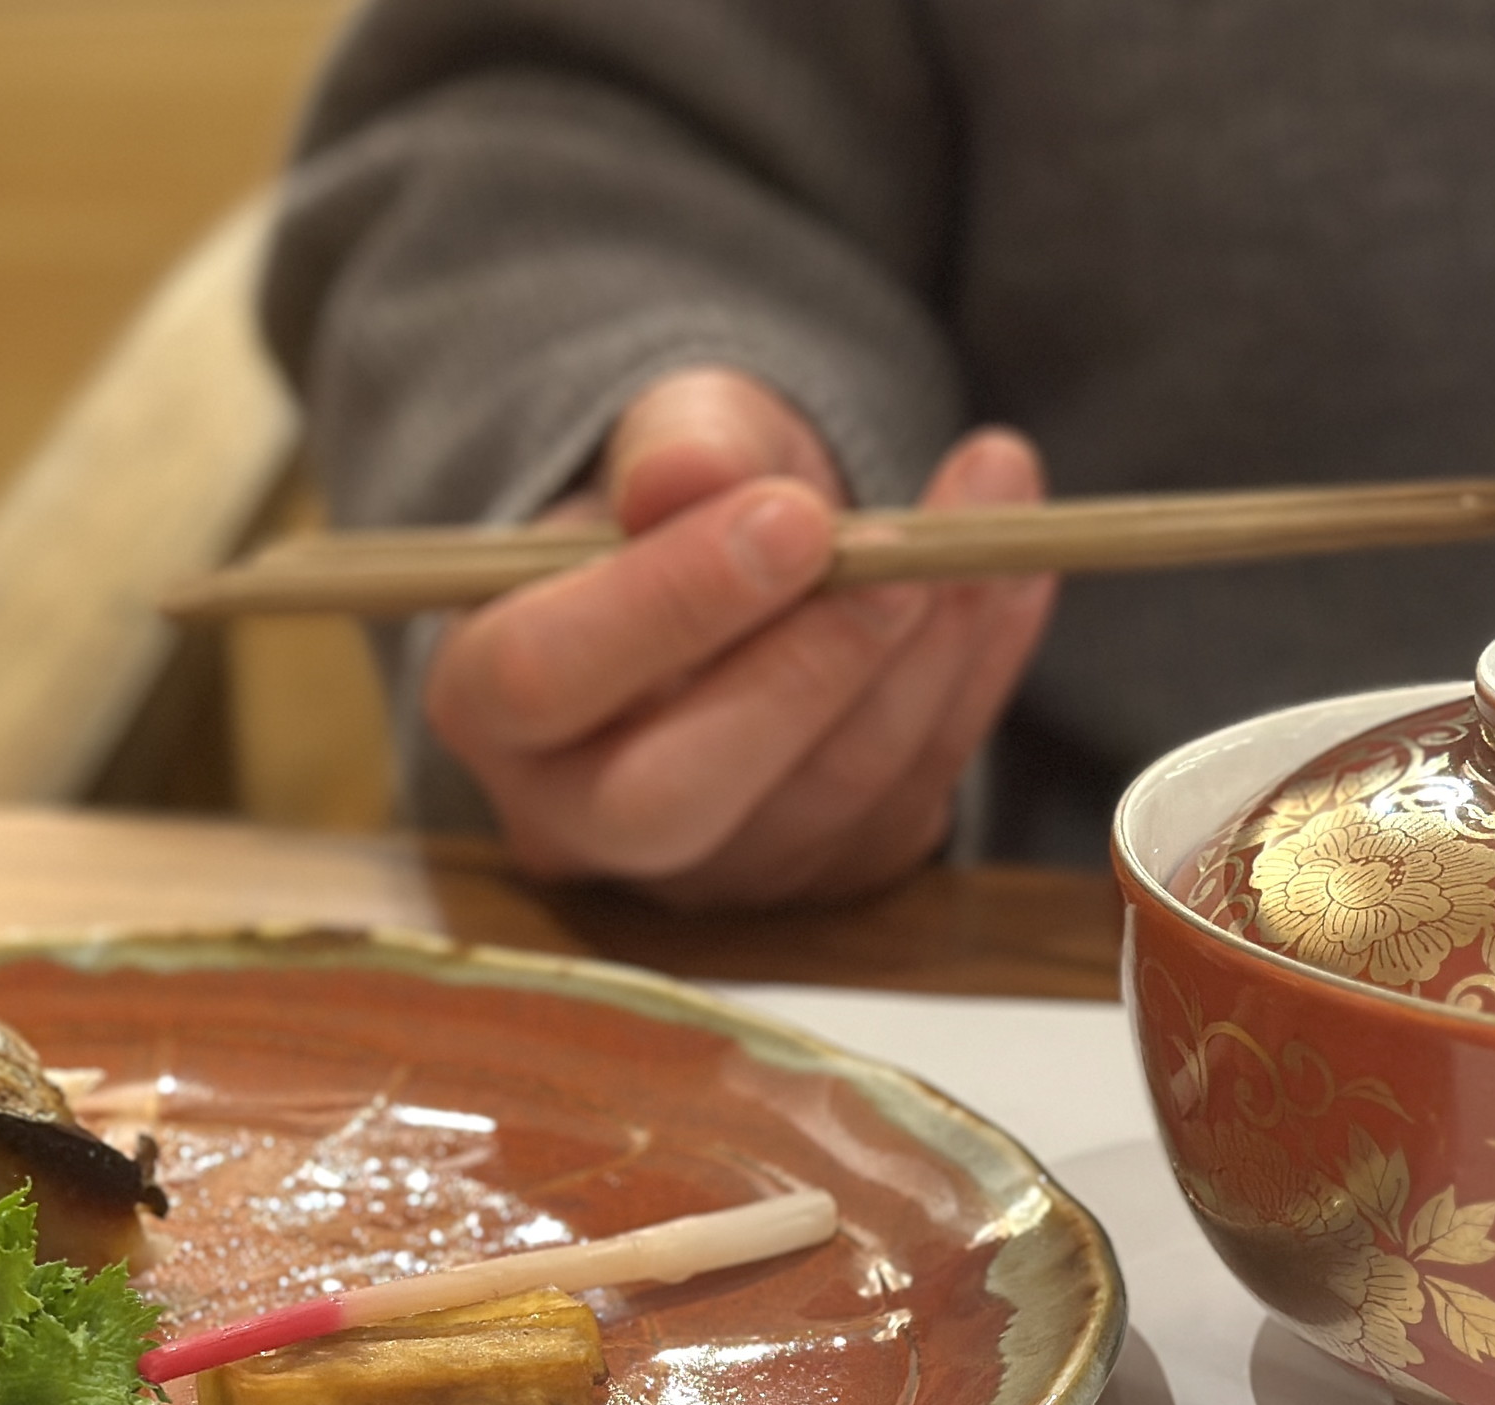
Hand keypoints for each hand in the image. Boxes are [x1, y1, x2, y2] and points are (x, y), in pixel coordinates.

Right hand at [422, 367, 1058, 905]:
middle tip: (904, 553)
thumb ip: (677, 445)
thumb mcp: (670, 438)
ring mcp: (702, 872)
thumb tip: (683, 477)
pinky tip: (1007, 580)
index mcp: (487, 699)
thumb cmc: (679, 505)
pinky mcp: (818, 878)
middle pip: (672, 797)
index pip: (545, 678)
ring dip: (925, 654)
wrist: (744, 569)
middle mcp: (574, 817)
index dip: (670, 605)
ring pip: (819, 799)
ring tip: (991, 511)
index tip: (792, 516)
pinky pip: (911, 797)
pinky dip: (974, 679)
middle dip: (807, 669)